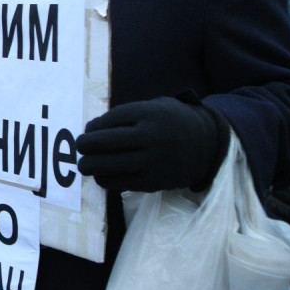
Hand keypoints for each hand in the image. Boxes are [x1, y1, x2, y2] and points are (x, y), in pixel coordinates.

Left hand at [76, 96, 227, 192]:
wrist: (207, 145)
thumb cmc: (169, 122)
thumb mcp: (153, 107)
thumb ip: (124, 115)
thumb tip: (90, 130)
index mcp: (149, 113)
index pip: (106, 121)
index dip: (92, 127)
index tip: (90, 130)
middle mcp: (150, 137)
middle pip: (99, 143)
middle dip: (84, 145)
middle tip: (81, 146)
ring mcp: (151, 162)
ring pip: (103, 166)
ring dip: (88, 164)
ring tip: (87, 163)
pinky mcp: (152, 183)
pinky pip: (115, 182)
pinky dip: (103, 178)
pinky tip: (104, 173)